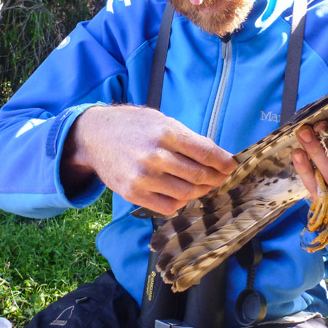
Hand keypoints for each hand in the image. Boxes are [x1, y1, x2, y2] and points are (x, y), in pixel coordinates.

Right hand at [60, 105, 236, 214]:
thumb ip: (189, 139)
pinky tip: (181, 192)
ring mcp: (144, 177)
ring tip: (203, 184)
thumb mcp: (163, 122)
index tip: (231, 166)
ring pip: (187, 193)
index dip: (224, 162)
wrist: (96, 135)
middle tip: (221, 177)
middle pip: (200, 175)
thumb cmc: (134, 126)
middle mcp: (156, 156)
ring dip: (200, 191)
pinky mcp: (133, 194)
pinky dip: (180, 201)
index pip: (206, 153)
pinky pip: (168, 206)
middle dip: (216, 178)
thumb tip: (218, 157)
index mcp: (167, 133)